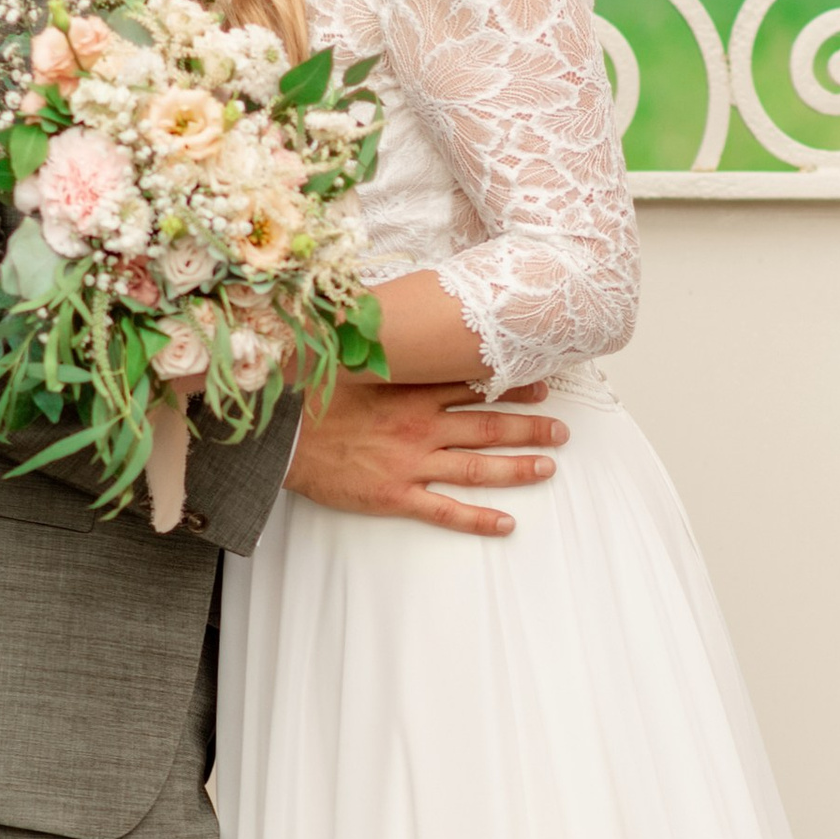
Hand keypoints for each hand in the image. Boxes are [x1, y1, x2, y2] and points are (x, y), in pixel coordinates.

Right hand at [285, 376, 566, 536]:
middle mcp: (420, 427)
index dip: (511, 386)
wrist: (278, 435)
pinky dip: (478, 519)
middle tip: (561, 431)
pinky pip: (445, 511)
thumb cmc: (309, 395)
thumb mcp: (347, 359)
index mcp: (411, 392)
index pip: (473, 386)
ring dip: (517, 468)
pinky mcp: (395, 495)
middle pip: (488, 426)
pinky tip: (506, 524)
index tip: (540, 385)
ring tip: (548, 467)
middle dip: (529, 427)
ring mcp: (411, 463)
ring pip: (478, 467)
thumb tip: (392, 315)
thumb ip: (382, 348)